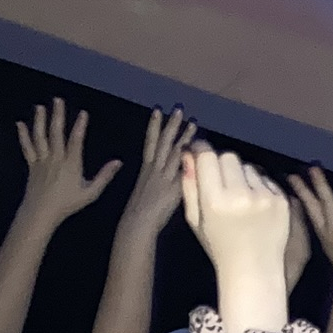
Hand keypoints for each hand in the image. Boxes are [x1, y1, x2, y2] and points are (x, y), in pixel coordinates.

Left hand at [15, 98, 120, 225]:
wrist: (40, 213)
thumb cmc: (67, 203)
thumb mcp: (91, 192)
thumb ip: (105, 176)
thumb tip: (119, 161)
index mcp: (71, 163)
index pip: (76, 140)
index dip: (79, 126)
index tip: (83, 113)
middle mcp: (55, 158)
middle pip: (55, 133)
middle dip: (57, 115)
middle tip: (57, 100)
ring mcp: (41, 160)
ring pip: (40, 137)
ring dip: (39, 120)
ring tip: (40, 106)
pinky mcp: (31, 165)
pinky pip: (27, 147)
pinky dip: (23, 135)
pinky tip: (20, 124)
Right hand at [117, 108, 197, 241]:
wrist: (138, 223)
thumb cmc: (144, 213)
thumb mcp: (152, 189)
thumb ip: (164, 177)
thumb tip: (180, 166)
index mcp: (146, 169)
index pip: (151, 142)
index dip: (155, 127)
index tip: (159, 111)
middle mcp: (154, 168)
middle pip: (162, 141)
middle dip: (169, 124)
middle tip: (177, 108)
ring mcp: (163, 176)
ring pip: (173, 150)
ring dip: (182, 135)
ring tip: (190, 120)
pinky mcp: (173, 185)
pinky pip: (181, 167)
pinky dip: (187, 155)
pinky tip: (195, 145)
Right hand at [180, 148, 288, 280]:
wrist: (254, 268)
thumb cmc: (219, 245)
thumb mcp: (196, 219)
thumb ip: (190, 186)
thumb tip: (188, 153)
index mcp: (215, 201)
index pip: (208, 157)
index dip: (201, 150)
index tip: (199, 151)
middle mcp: (241, 195)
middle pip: (229, 156)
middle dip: (221, 163)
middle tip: (219, 180)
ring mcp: (265, 196)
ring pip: (249, 167)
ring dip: (242, 176)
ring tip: (239, 198)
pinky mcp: (282, 200)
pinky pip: (266, 179)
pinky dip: (259, 186)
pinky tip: (254, 206)